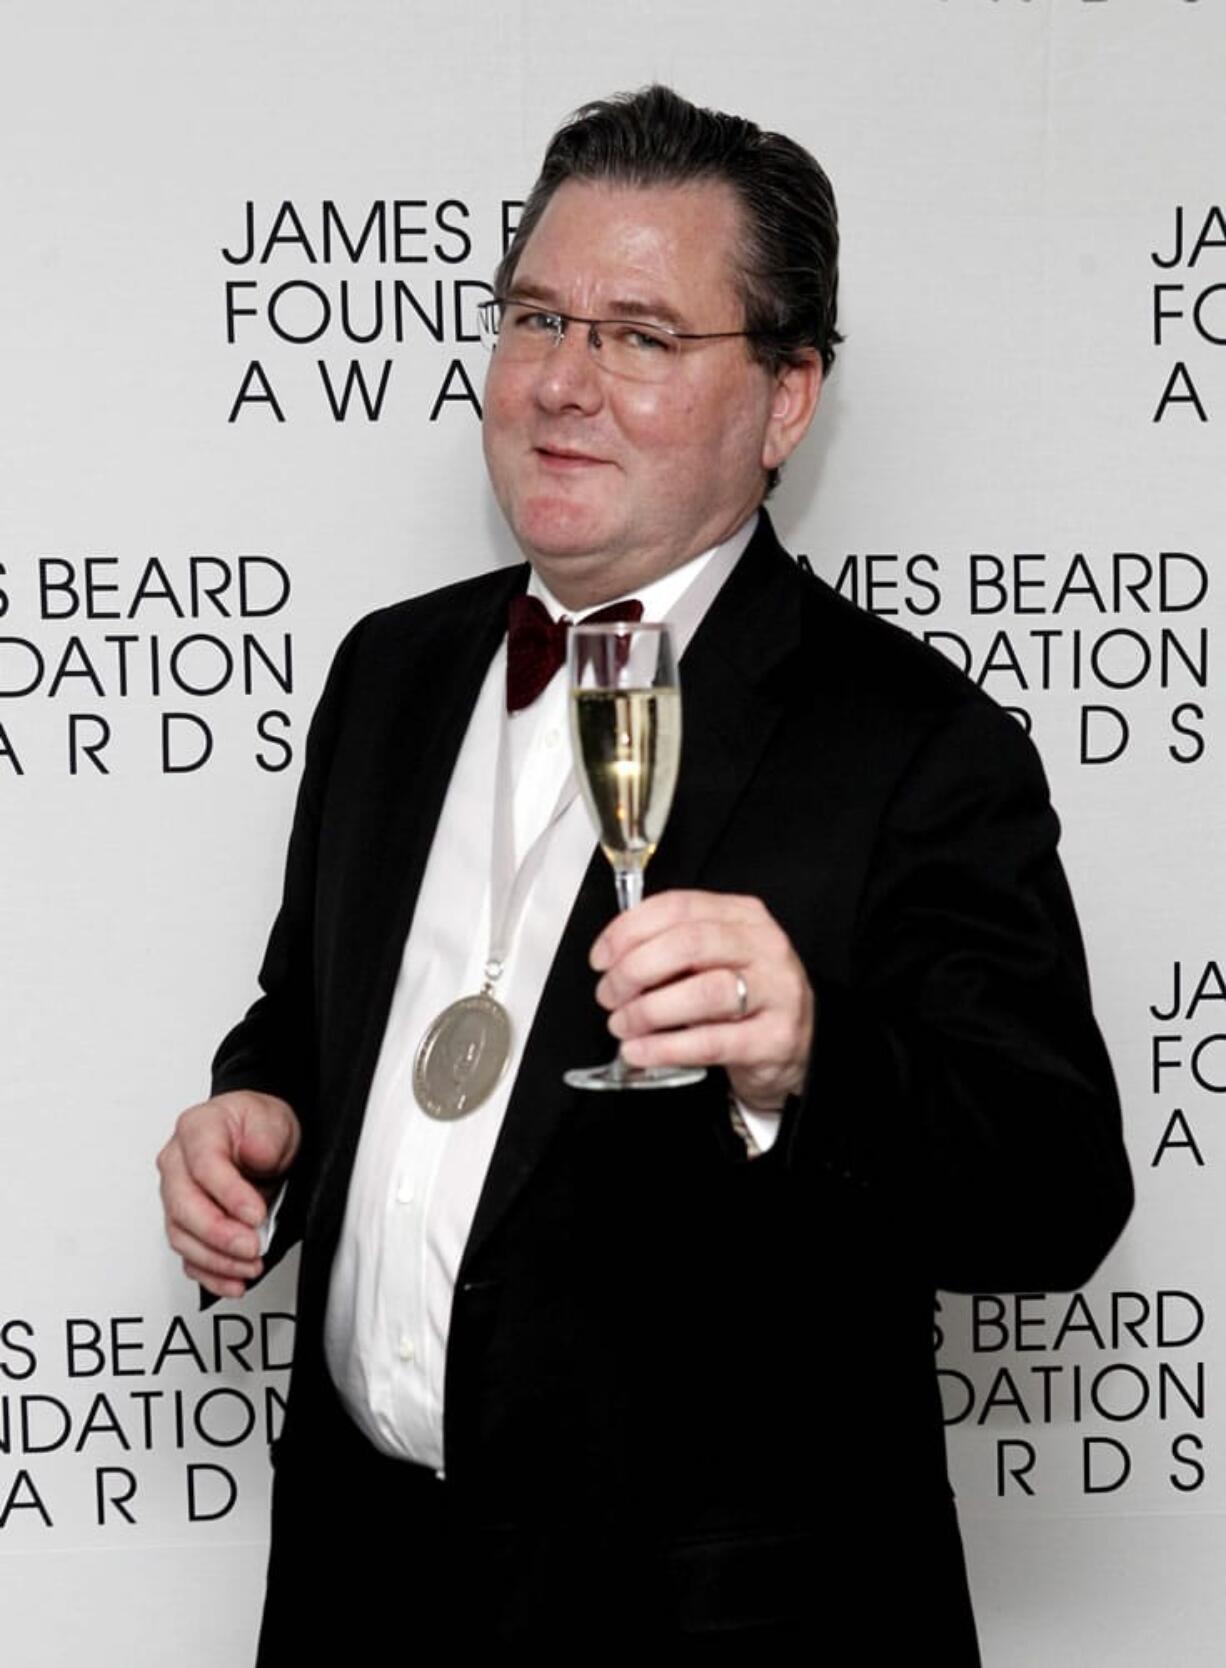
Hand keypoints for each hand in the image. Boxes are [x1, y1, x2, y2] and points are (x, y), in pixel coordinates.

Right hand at [157, 1090, 300, 1298]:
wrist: (259, 1136)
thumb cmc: (258, 1125)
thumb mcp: (271, 1120)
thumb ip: (263, 1138)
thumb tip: (254, 1155)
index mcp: (196, 1129)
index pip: (204, 1167)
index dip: (229, 1195)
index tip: (255, 1214)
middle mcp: (177, 1163)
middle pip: (184, 1206)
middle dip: (220, 1234)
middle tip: (252, 1247)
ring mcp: (176, 1194)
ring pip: (182, 1235)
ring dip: (217, 1259)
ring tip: (249, 1265)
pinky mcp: (184, 1222)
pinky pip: (187, 1254)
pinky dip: (209, 1272)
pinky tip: (231, 1280)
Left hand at [590, 890, 814, 1111]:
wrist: (794, 1048)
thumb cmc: (742, 998)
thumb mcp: (714, 959)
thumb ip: (671, 947)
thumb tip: (613, 957)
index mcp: (744, 915)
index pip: (678, 906)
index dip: (628, 930)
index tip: (601, 958)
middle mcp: (764, 946)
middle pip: (689, 944)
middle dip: (635, 970)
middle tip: (609, 995)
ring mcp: (776, 991)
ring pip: (703, 992)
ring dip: (648, 1010)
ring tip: (622, 1025)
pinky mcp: (775, 1038)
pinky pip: (712, 1042)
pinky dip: (665, 1047)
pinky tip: (640, 1050)